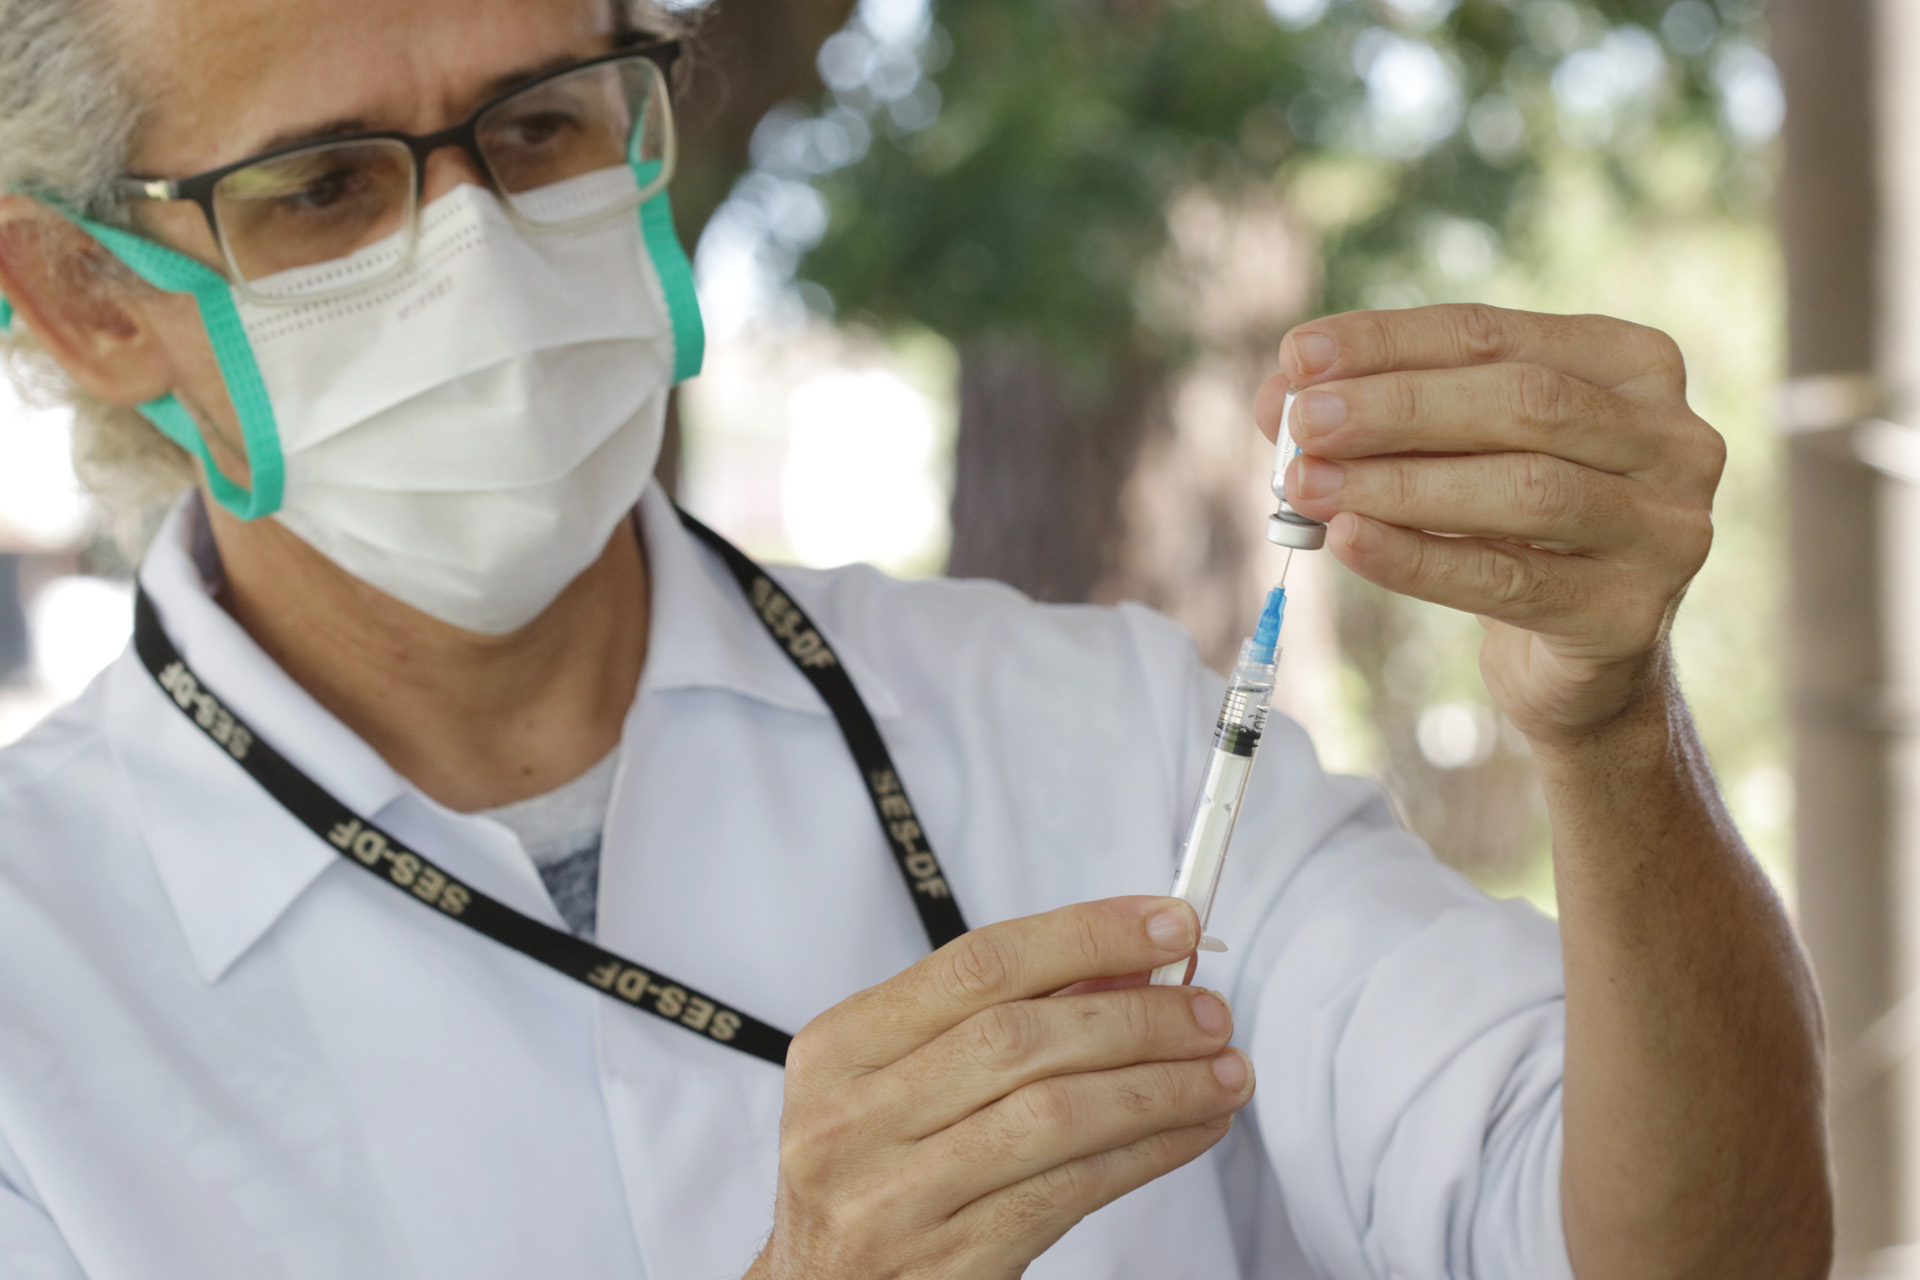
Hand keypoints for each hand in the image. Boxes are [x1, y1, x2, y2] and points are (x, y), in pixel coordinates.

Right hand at [745, 897, 1252, 1279]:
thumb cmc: (875, 1173)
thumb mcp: (901, 1080)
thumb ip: (1001, 1016)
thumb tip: (1128, 963)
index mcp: (839, 1050)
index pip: (979, 965)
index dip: (1085, 935)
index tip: (1166, 924)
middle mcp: (852, 1120)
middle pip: (1021, 1038)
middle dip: (1136, 1015)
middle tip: (1210, 1009)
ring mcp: (894, 1199)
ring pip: (1054, 1116)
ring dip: (1159, 1086)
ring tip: (1223, 1071)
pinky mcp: (949, 1264)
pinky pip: (1070, 1192)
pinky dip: (1146, 1153)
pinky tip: (1191, 1130)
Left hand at [1254, 304, 1724, 745]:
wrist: (1580, 662)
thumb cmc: (1512, 533)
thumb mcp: (1453, 456)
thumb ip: (1378, 416)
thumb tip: (1276, 397)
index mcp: (1630, 366)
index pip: (1493, 333)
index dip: (1390, 342)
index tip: (1298, 355)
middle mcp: (1672, 437)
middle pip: (1521, 401)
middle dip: (1396, 407)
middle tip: (1302, 422)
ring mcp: (1666, 529)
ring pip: (1522, 488)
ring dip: (1400, 483)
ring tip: (1307, 485)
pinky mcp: (1628, 614)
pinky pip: (1508, 579)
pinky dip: (1417, 558)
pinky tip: (1349, 541)